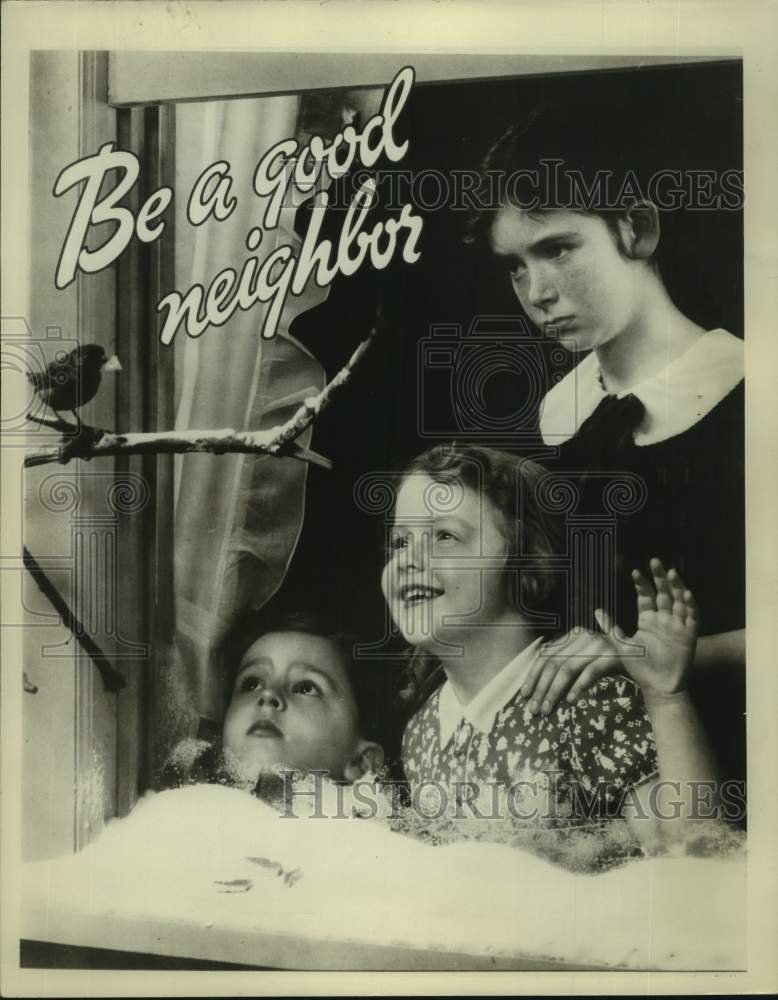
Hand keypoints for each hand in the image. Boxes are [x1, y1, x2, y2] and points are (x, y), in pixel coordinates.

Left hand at [522, 628, 621, 713]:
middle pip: (554, 664)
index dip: (534, 676)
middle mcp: (582, 637)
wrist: (643, 659)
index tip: (525, 695)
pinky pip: (590, 672)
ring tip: (547, 709)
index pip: (546, 655)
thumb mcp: (583, 661)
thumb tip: (536, 686)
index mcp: (572, 636)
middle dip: (541, 688)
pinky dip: (579, 686)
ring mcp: (597, 644)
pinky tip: (571, 700)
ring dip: (554, 691)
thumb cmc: (608, 663)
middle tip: (534, 710)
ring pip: (568, 668)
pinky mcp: (612, 655)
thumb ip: (564, 666)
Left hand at [595, 558, 698, 700]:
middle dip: (660, 578)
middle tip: (655, 561)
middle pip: (663, 593)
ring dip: (677, 587)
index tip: (635, 572)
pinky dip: (690, 605)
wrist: (658, 687)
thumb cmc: (640, 668)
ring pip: (679, 600)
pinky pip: (692, 616)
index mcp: (648, 620)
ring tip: (671, 573)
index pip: (646, 596)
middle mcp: (664, 619)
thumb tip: (596, 610)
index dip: (642, 583)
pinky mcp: (689, 635)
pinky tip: (686, 593)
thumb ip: (610, 627)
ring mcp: (677, 626)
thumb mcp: (621, 645)